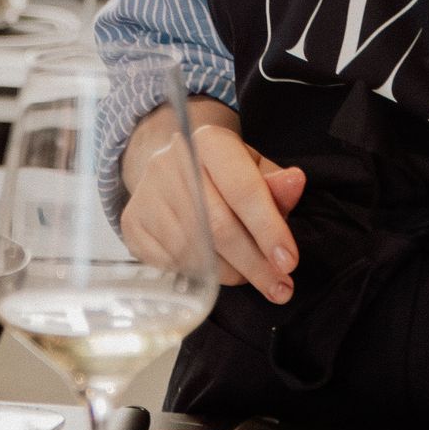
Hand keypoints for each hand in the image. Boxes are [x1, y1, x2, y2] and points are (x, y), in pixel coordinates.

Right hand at [120, 100, 305, 303]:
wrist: (172, 168)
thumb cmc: (224, 174)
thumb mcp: (255, 170)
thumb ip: (276, 185)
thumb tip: (296, 183)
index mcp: (209, 142)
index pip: (243, 189)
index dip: (269, 229)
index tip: (290, 262)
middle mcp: (172, 163)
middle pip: (218, 226)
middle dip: (254, 263)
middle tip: (280, 288)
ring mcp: (147, 193)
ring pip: (195, 250)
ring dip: (231, 274)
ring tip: (253, 279)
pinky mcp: (132, 222)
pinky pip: (171, 262)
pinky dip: (200, 276)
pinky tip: (218, 274)